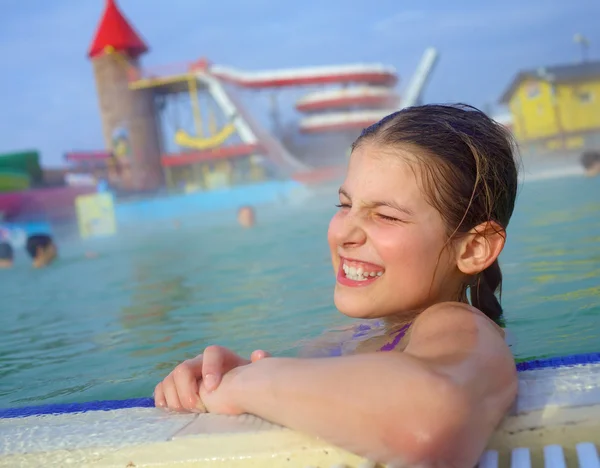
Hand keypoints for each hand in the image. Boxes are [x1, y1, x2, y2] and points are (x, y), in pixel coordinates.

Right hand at [153, 345, 269, 411]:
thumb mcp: (253, 373)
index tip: (213, 389)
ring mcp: (185, 374)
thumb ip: (258, 363)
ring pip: (171, 378)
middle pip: (184, 367)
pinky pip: (162, 387)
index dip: (210, 368)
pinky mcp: (175, 387)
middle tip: (196, 406)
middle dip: (186, 388)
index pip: (211, 353)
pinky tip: (169, 409)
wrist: (234, 392)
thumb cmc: (244, 383)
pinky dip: (162, 397)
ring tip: (185, 411)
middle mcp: (199, 362)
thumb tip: (258, 354)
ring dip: (174, 396)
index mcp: (219, 357)